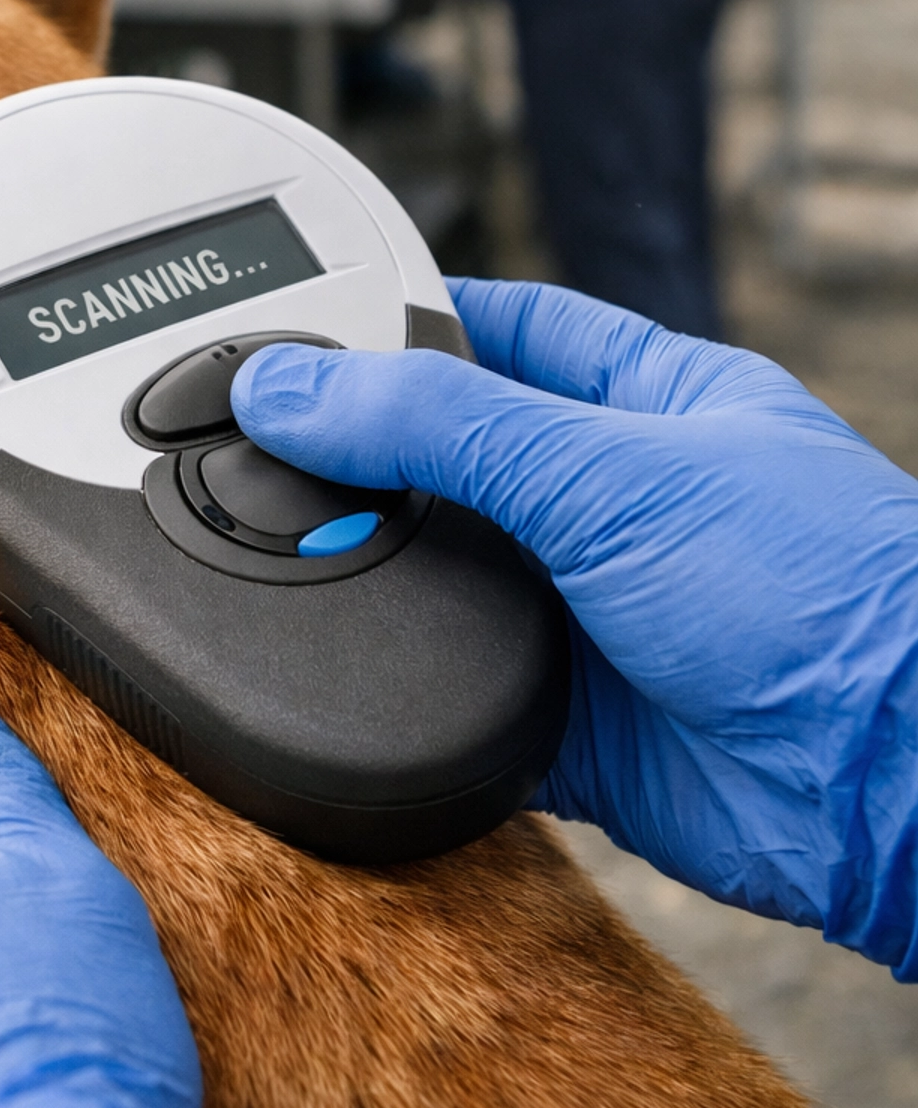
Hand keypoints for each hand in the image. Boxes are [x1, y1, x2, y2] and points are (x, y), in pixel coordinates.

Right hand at [232, 280, 917, 974]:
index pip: (501, 328)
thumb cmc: (824, 598)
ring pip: (446, 582)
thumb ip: (444, 426)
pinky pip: (457, 698)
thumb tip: (292, 387)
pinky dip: (402, 693)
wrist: (892, 790)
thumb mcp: (613, 472)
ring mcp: (592, 616)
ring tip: (279, 560)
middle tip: (254, 450)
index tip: (297, 321)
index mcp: (649, 399)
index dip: (400, 317)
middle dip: (364, 461)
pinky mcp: (569, 726)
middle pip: (452, 459)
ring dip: (379, 579)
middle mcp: (614, 503)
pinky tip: (338, 671)